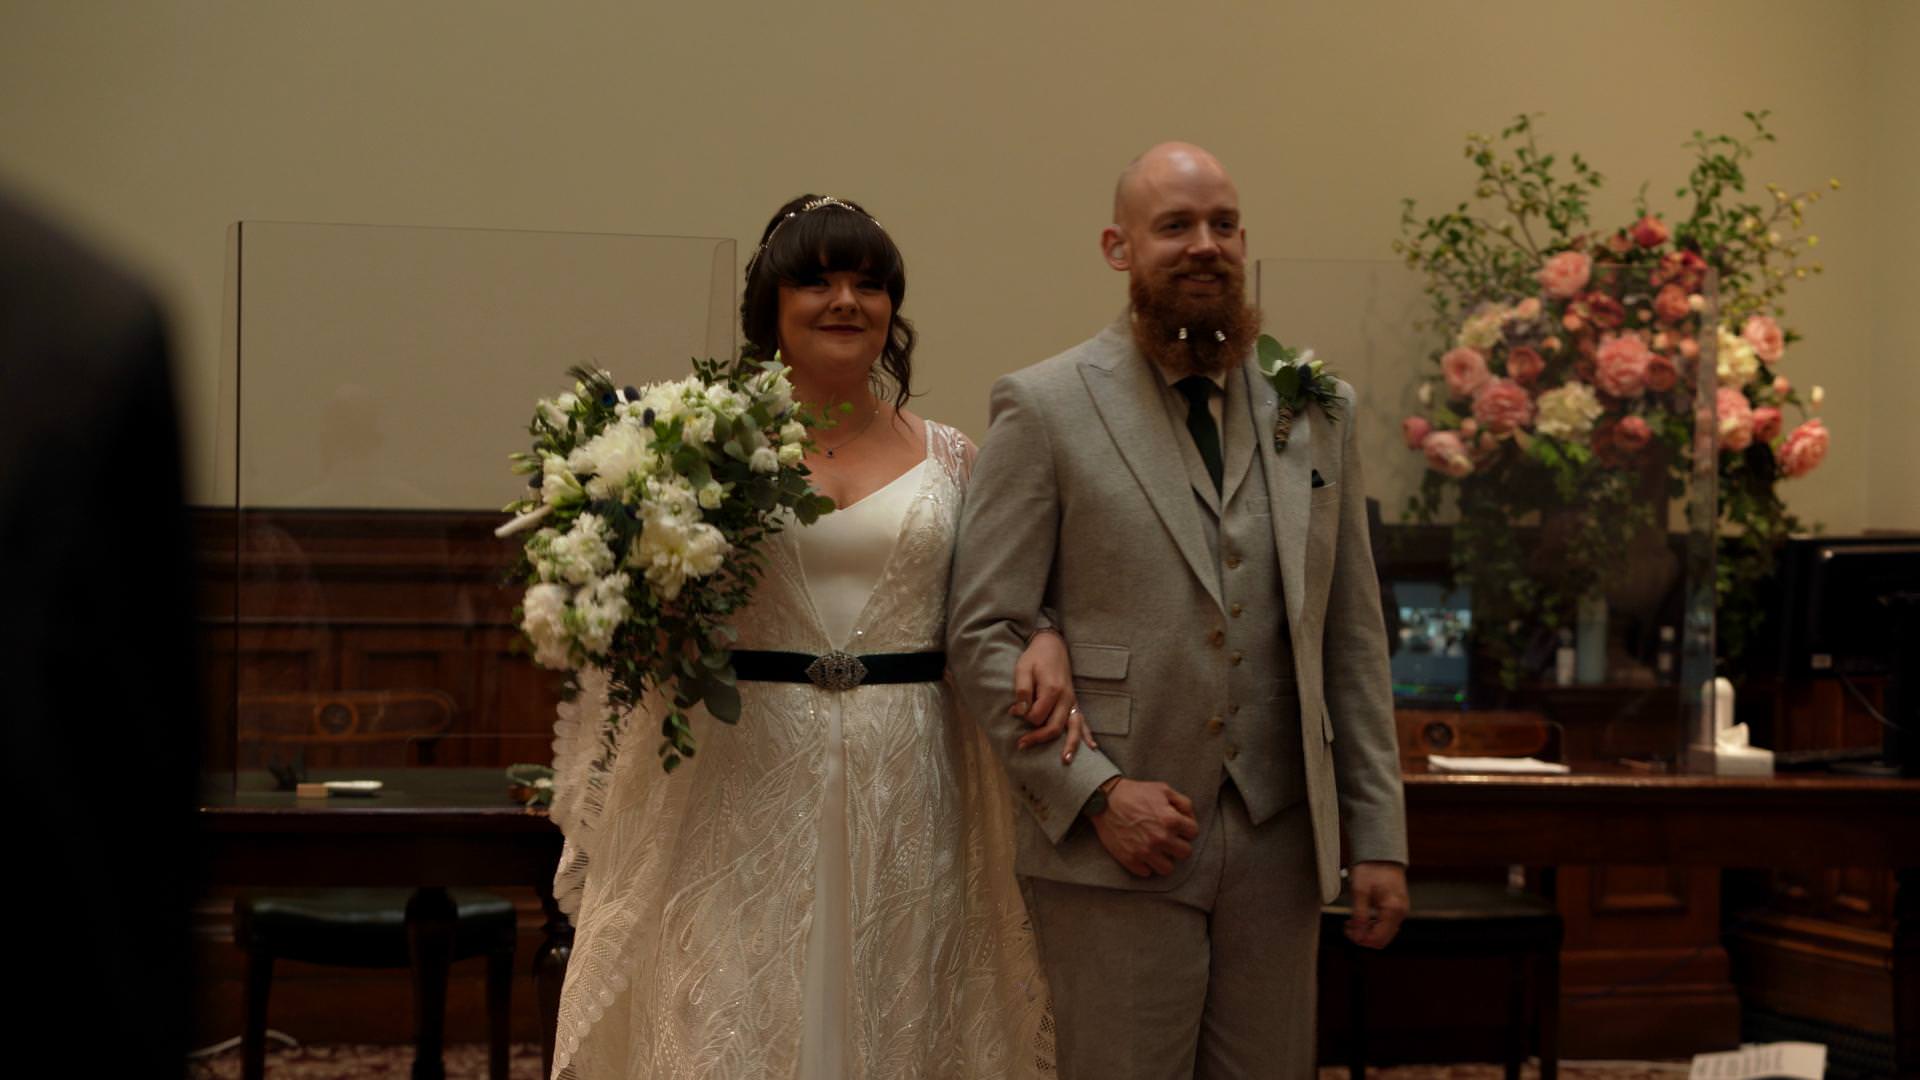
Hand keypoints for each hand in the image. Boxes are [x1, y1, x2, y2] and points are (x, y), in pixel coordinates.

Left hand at [1011, 630, 1096, 763]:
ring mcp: (1072, 701)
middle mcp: (1066, 698)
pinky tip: (1092, 747)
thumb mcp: (1023, 669)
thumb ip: (1022, 691)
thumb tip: (1019, 713)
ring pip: (1074, 727)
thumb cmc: (1035, 657)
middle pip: (1055, 726)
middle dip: (1038, 739)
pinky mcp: (1074, 702)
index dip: (1024, 718)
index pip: (1038, 716)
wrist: (1052, 645)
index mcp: (1052, 690)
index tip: (1013, 713)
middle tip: (1021, 745)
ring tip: (1065, 761)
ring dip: (1071, 745)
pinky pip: (1083, 720)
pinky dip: (1087, 734)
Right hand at [1090, 779, 1198, 877]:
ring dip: (1165, 860)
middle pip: (1185, 853)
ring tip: (1158, 851)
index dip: (1187, 828)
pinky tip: (1142, 853)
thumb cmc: (1135, 793)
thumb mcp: (1163, 789)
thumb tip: (1190, 819)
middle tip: (1169, 840)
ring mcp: (1145, 851)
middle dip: (1179, 845)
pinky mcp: (1130, 860)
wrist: (1105, 800)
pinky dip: (1145, 865)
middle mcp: (1160, 838)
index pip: (1193, 833)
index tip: (1178, 827)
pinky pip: (1147, 873)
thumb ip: (1183, 803)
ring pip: (1168, 869)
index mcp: (1171, 820)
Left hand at [1344, 861, 1409, 948]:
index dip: (1360, 938)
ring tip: (1353, 921)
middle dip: (1364, 937)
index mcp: (1393, 909)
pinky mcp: (1397, 908)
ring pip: (1384, 934)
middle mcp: (1401, 913)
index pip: (1378, 938)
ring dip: (1368, 932)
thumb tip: (1358, 935)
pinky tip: (1363, 917)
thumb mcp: (1359, 891)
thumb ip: (1359, 915)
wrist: (1381, 853)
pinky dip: (1374, 925)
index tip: (1348, 929)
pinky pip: (1386, 925)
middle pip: (1382, 940)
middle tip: (1349, 926)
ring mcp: (1401, 911)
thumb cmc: (1371, 868)